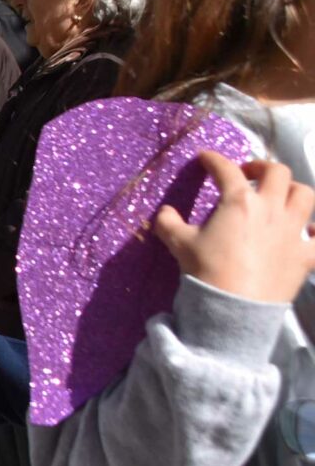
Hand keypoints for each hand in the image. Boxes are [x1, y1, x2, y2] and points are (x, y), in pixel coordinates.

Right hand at [155, 153, 314, 303]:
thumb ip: (169, 222)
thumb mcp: (178, 243)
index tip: (206, 158)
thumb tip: (165, 212)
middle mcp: (271, 208)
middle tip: (249, 175)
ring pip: (305, 195)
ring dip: (292, 190)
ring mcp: (292, 230)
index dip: (213, 160)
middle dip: (261, 167)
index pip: (225, 170)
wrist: (234, 307)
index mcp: (239, 201)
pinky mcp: (306, 254)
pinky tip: (307, 232)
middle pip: (277, 172)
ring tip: (281, 196)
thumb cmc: (206, 270)